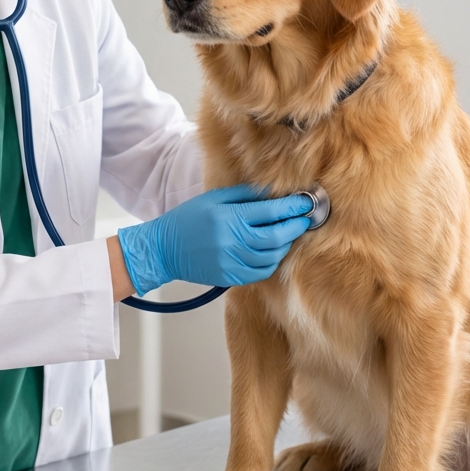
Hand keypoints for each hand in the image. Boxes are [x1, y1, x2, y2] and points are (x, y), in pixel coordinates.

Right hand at [116, 185, 314, 295]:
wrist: (163, 249)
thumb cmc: (187, 219)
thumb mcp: (213, 199)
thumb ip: (244, 195)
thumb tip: (272, 193)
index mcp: (229, 218)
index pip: (270, 213)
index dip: (292, 208)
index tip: (306, 202)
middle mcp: (232, 242)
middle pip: (276, 237)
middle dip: (295, 227)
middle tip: (305, 219)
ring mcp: (232, 262)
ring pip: (271, 256)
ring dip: (285, 245)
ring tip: (289, 233)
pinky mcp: (230, 277)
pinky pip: (261, 272)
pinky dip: (271, 261)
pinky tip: (273, 251)